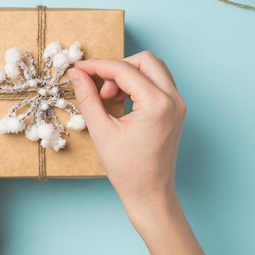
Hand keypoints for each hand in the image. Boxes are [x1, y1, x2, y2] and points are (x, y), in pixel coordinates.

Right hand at [68, 51, 186, 223]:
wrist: (150, 194)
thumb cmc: (128, 170)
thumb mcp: (101, 131)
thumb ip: (87, 98)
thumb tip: (76, 74)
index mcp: (157, 104)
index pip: (124, 70)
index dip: (97, 66)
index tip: (79, 68)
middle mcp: (173, 100)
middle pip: (145, 60)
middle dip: (118, 68)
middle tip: (101, 89)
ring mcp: (178, 105)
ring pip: (154, 69)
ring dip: (129, 75)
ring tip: (110, 97)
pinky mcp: (175, 111)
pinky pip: (158, 83)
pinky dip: (138, 84)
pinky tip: (122, 102)